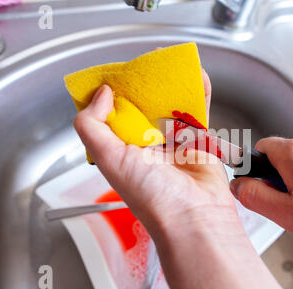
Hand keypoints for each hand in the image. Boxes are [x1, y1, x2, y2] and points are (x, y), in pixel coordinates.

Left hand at [73, 70, 288, 288]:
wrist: (194, 218)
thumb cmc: (153, 198)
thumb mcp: (110, 159)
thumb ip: (93, 125)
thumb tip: (100, 95)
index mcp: (122, 153)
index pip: (112, 117)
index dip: (112, 95)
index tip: (116, 76)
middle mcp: (147, 149)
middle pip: (144, 109)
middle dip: (145, 87)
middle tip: (147, 66)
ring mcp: (174, 145)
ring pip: (171, 108)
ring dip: (172, 87)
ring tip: (171, 66)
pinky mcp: (199, 143)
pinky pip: (198, 113)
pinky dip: (199, 95)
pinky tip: (197, 78)